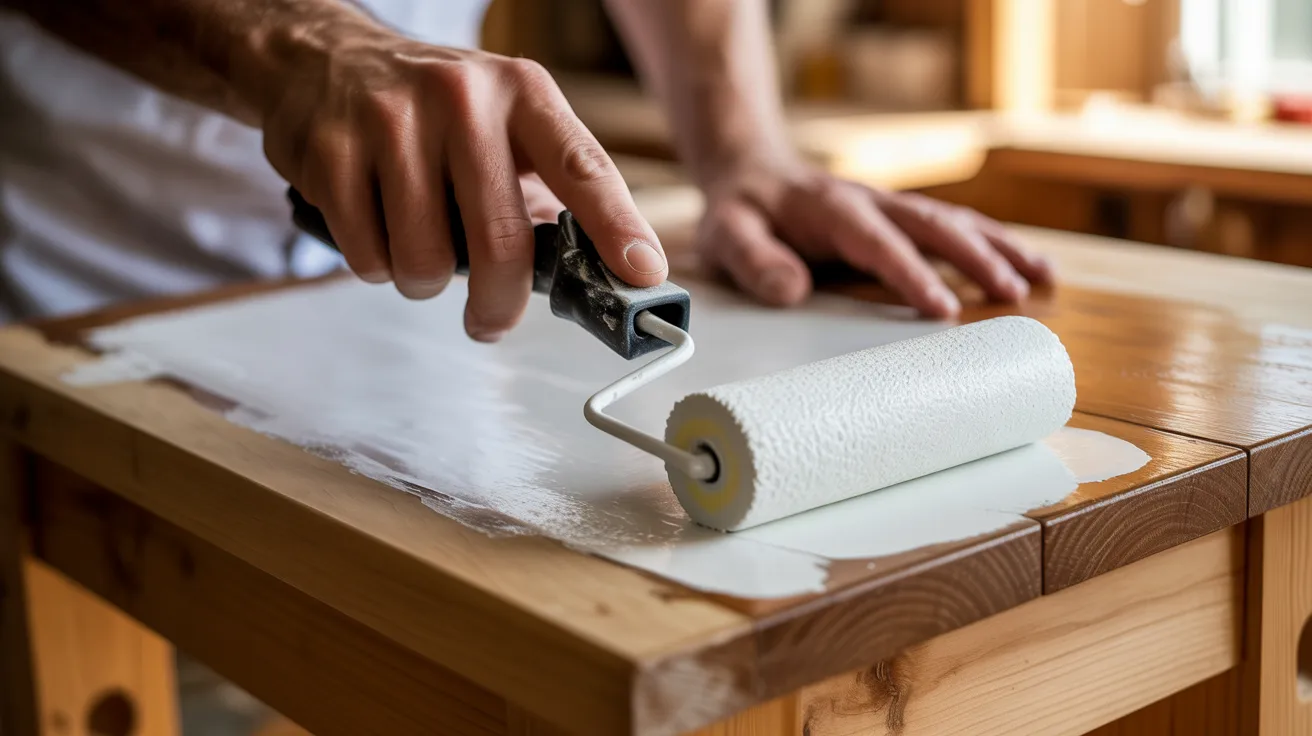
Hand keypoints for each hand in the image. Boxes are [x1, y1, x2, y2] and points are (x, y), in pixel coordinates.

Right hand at [258, 24, 665, 340]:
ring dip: (423, 280)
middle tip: (491, 319)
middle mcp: (461, 98)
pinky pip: (368, 256)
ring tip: (416, 243)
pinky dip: (376, 264)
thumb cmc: (428, 108)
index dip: (617, 226)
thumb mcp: (500, 121)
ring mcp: (391, 122)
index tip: (642, 273)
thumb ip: (546, 189)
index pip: (582, 166)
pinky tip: (375, 224)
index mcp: (520, 92)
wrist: (320, 58)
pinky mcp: (332, 152)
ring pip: (425, 262)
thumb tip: (595, 274)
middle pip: (500, 240)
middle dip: (499, 302)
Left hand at [696, 159, 1053, 317]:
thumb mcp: (727, 234)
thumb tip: (790, 291)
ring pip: (955, 222)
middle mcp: (872, 202)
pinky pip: (955, 226)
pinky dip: (993, 244)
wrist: (749, 173)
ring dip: (999, 248)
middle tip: (1012, 294)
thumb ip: (753, 260)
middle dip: (977, 258)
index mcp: (832, 208)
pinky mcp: (900, 217)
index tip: (942, 310)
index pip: (879, 243)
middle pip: (934, 225)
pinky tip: (1029, 265)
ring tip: (1043, 279)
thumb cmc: (741, 211)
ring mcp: (891, 207)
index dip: (912, 275)